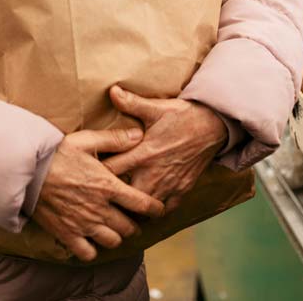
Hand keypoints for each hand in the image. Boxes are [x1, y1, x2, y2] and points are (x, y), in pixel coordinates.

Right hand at [32, 127, 165, 261]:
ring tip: (112, 228)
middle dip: (134, 224)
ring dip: (116, 236)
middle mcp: (99, 208)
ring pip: (112, 241)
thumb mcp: (86, 140)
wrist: (26, 170)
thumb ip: (115, 139)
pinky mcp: (67, 234)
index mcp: (107, 185)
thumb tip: (140, 135)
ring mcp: (83, 224)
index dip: (155, 209)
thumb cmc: (56, 153)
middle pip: (129, 227)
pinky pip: (88, 253)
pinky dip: (92, 249)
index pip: (142, 204)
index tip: (158, 209)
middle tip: (131, 219)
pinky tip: (91, 240)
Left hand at [102, 86, 228, 211]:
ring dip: (131, 207)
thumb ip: (131, 103)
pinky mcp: (182, 191)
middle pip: (124, 197)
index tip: (87, 173)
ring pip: (143, 209)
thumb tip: (112, 91)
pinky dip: (154, 211)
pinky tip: (145, 205)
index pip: (111, 171)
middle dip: (111, 197)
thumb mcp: (156, 108)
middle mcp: (154, 174)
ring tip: (119, 204)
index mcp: (143, 154)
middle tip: (100, 194)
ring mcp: (169, 185)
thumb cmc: (183, 116)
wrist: (214, 126)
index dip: (96, 174)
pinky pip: (164, 210)